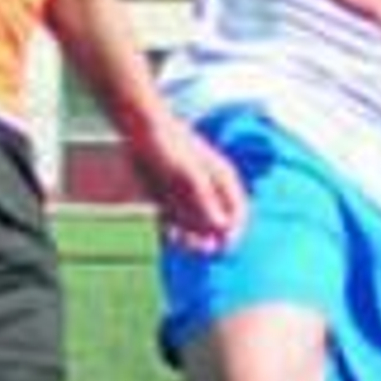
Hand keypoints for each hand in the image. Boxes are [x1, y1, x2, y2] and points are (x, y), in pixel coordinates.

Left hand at [128, 114, 248, 253]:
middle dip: (209, 238)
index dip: (234, 232)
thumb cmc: (171, 147)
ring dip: (190, 237)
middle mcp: (208, 190)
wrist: (142, 131)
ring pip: (194, 225)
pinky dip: (172, 230)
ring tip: (180, 242)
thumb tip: (222, 226)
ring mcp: (188, 194)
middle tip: (200, 249)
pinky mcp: (169, 198)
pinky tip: (166, 234)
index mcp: (223, 180)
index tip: (224, 247)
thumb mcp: (189, 175)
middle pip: (216, 224)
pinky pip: (174, 220)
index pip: (238, 213)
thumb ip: (206, 200)